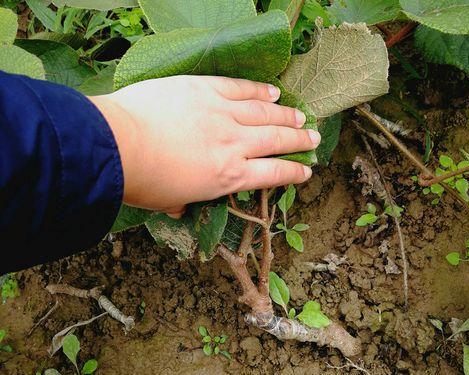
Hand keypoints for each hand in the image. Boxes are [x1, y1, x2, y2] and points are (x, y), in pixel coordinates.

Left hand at [89, 75, 319, 216]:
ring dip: (285, 115)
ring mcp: (222, 114)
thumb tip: (182, 209)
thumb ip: (182, 204)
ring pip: (264, 113)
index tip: (307, 169)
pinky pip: (241, 89)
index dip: (293, 172)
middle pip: (276, 141)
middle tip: (313, 138)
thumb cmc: (141, 181)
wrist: (118, 145)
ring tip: (300, 116)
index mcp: (228, 177)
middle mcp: (234, 145)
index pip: (272, 174)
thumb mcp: (167, 202)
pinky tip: (274, 92)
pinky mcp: (206, 90)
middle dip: (299, 140)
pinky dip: (260, 90)